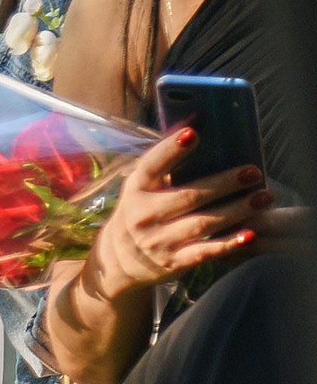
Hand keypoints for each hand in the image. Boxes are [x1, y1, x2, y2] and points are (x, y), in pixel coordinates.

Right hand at [89, 130, 268, 298]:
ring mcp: (157, 240)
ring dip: (236, 209)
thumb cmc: (143, 210)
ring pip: (203, 223)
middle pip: (188, 196)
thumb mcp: (144, 187)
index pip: (152, 166)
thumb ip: (167, 163)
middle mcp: (143, 215)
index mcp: (136, 188)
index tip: (194, 134)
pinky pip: (204, 251)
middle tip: (253, 172)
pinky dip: (228, 243)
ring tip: (263, 197)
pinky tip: (249, 233)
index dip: (171, 150)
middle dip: (224, 183)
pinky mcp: (172, 261)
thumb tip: (197, 121)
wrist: (121, 259)